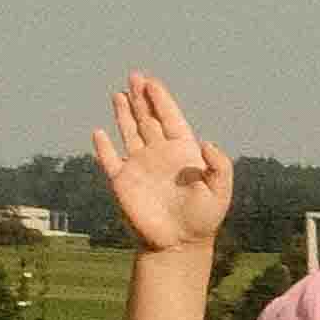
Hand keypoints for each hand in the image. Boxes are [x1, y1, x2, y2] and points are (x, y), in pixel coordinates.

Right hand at [92, 75, 233, 253]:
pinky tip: (98, 133)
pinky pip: (109, 160)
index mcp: (182, 152)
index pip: (170, 118)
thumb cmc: (204, 218)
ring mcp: (139, 166)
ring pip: (129, 132)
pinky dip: (103, 147)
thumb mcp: (220, 190)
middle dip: (141, 98)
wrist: (180, 244)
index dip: (161, 99)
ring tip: (119, 93)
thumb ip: (219, 165)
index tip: (152, 82)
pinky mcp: (122, 182)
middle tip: (134, 76)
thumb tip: (206, 142)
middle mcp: (159, 154)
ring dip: (123, 114)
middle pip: (147, 119)